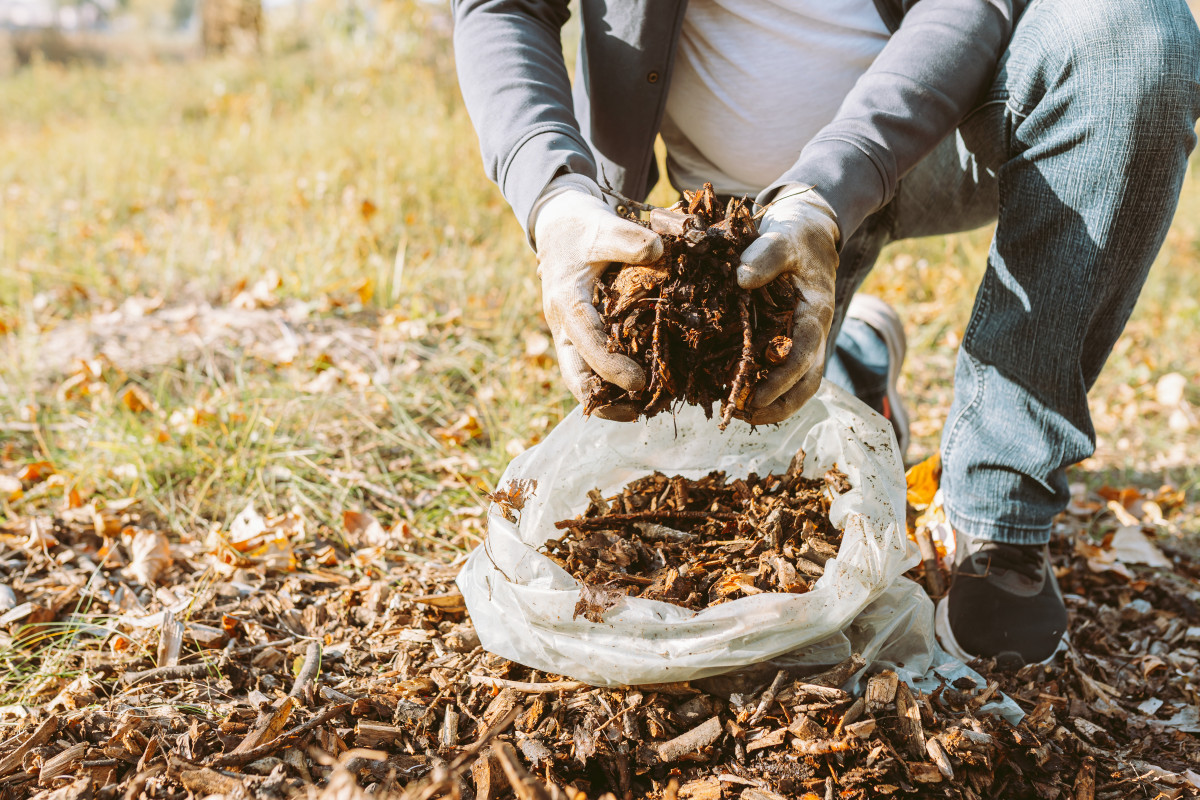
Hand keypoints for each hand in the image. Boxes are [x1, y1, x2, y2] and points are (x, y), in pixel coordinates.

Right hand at [533, 175, 663, 420]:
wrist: (558, 226)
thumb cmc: (582, 228)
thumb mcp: (603, 226)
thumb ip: (629, 239)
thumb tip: (659, 250)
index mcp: (566, 301)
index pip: (585, 341)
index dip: (610, 365)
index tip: (639, 382)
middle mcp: (562, 324)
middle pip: (573, 374)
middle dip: (600, 400)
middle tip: (638, 412)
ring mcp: (568, 333)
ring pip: (579, 376)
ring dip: (605, 398)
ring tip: (641, 411)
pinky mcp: (578, 335)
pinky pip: (589, 366)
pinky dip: (609, 383)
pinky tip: (639, 393)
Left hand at [737, 186, 839, 424]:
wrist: (807, 230)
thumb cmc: (795, 234)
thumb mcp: (782, 237)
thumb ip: (765, 255)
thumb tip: (742, 280)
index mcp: (815, 313)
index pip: (804, 356)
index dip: (781, 381)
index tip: (755, 397)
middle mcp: (812, 333)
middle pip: (807, 383)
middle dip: (780, 406)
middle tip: (745, 416)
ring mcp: (802, 339)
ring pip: (798, 384)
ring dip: (773, 405)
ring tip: (739, 413)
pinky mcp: (789, 340)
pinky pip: (782, 372)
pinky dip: (764, 387)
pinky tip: (735, 393)